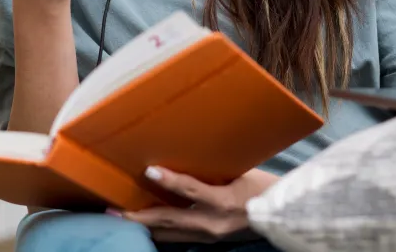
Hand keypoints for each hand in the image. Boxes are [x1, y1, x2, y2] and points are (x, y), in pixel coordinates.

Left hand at [114, 166, 279, 242]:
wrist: (281, 214)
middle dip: (139, 217)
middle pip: (169, 220)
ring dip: (146, 226)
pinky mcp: (211, 241)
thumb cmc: (263, 187)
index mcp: (224, 202)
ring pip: (170, 233)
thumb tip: (187, 155)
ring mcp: (211, 235)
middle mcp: (213, 223)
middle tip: (114, 211)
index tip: (149, 170)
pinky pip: (180, 237)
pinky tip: (149, 226)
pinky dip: (162, 231)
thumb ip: (212, 170)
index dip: (169, 180)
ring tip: (123, 219)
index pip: (191, 189)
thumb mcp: (240, 172)